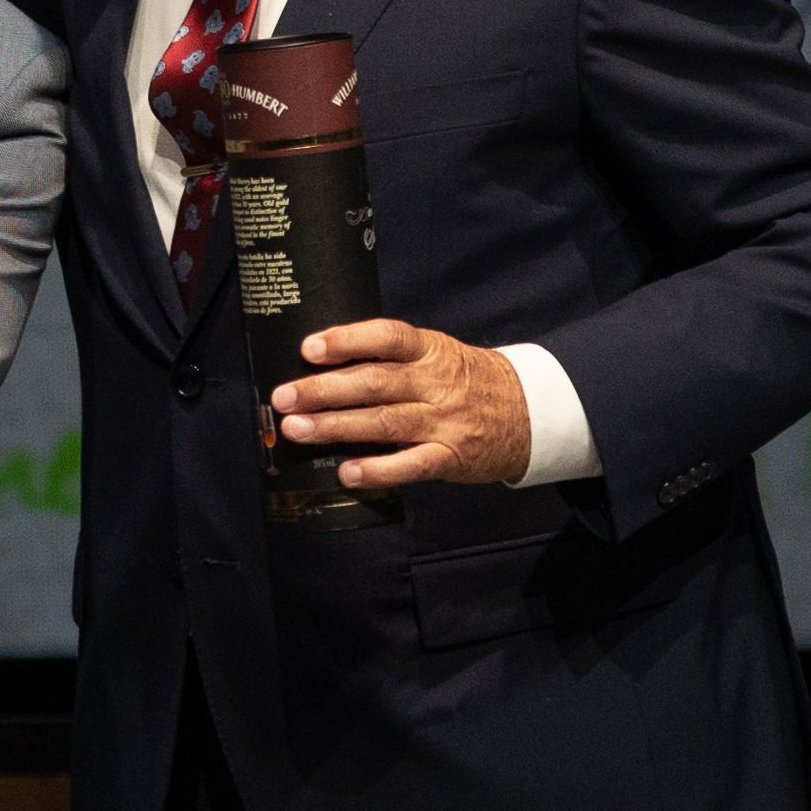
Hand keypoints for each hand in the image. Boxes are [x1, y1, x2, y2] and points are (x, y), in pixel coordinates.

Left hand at [269, 319, 532, 488]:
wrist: (527, 413)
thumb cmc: (465, 380)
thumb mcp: (436, 354)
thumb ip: (391, 357)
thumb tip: (326, 363)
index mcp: (429, 350)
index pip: (387, 337)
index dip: (347, 340)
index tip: (309, 348)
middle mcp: (434, 383)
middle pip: (374, 383)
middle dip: (323, 390)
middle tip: (284, 398)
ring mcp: (444, 421)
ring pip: (384, 422)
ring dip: (336, 426)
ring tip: (297, 430)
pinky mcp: (451, 456)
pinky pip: (411, 465)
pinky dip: (378, 469)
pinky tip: (347, 472)